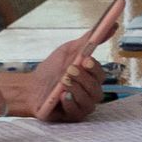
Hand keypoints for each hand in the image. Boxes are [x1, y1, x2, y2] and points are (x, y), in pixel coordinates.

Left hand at [5, 2, 122, 121]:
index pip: (100, 75)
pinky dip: (70, 103)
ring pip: (88, 101)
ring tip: (63, 81)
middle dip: (84, 79)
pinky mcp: (71, 117)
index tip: (85, 60)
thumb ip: (89, 40)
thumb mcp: (69, 51)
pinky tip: (62, 96)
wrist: (29, 87)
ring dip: (77, 90)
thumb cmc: (51, 70)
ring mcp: (81, 106)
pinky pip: (77, 112)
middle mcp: (90, 93)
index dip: (95, 68)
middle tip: (70, 70)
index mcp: (91, 78)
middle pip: (97, 89)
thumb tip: (112, 25)